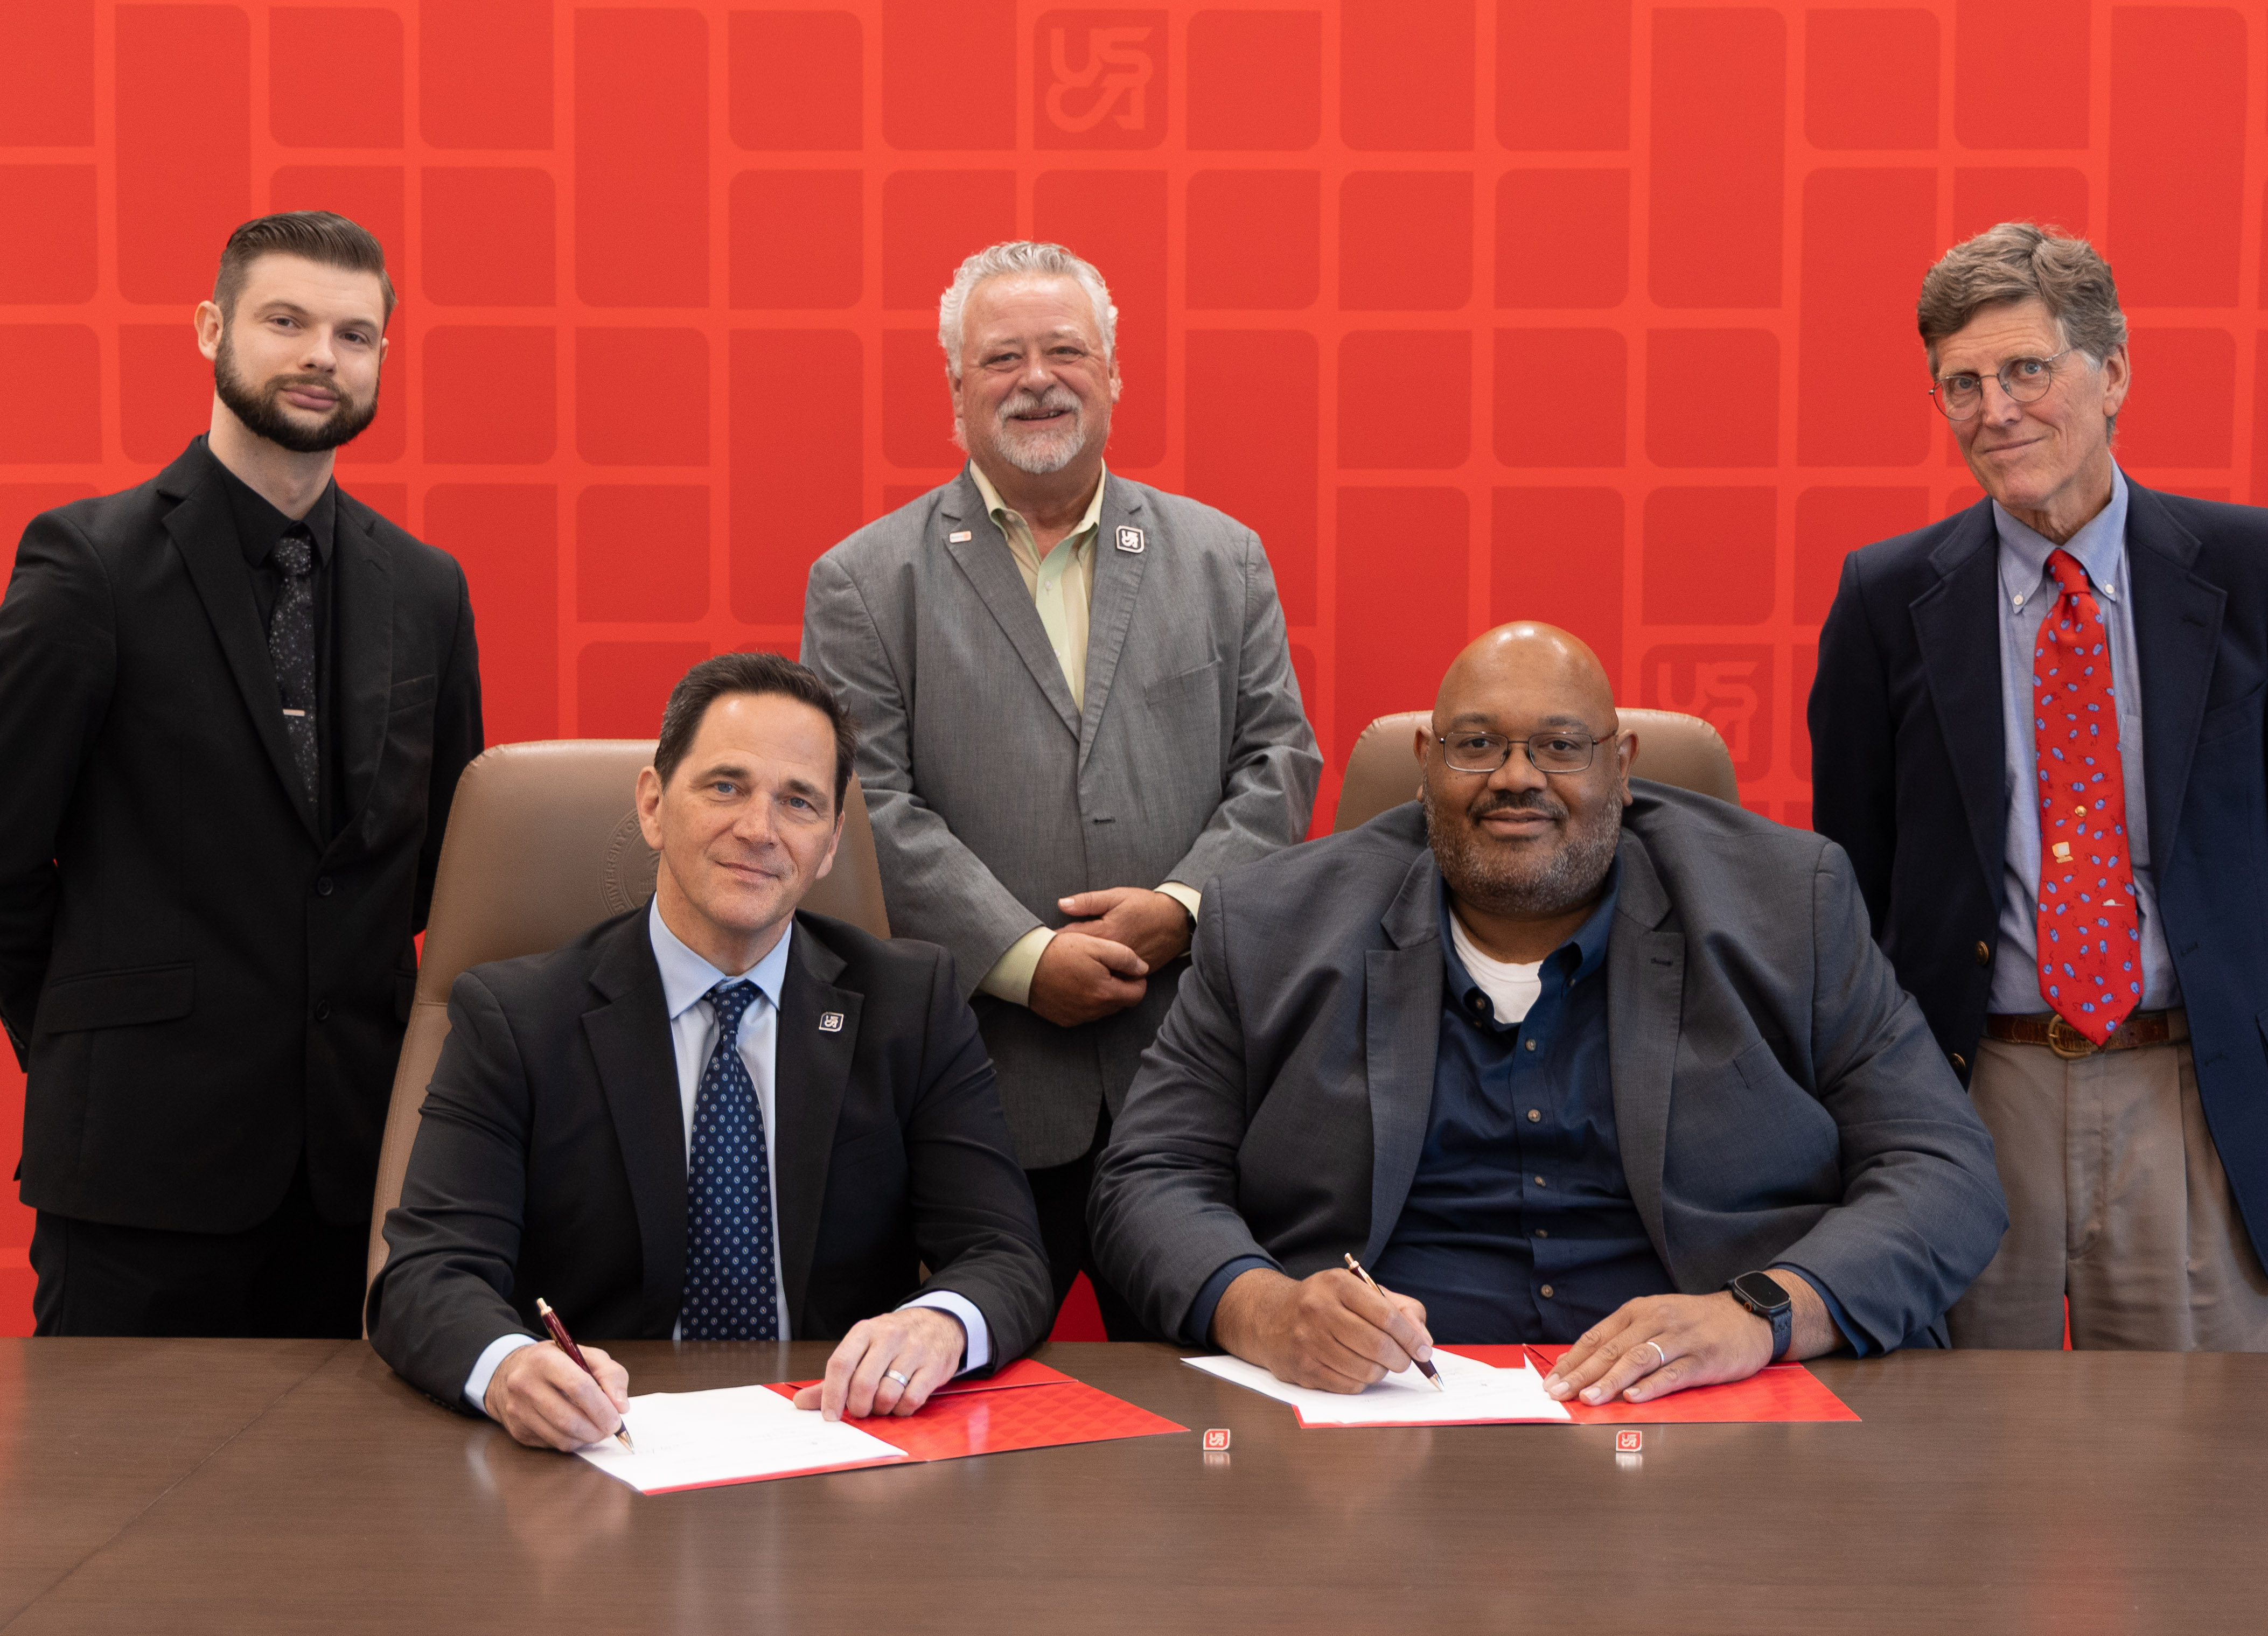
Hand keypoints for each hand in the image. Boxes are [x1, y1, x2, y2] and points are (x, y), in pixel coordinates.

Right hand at [486, 1341, 629, 1450]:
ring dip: (586, 1439)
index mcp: (544, 1360)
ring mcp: (518, 1410)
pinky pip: (552, 1444)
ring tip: (597, 1430)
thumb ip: (611, 1375)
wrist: (513, 1372)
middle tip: (610, 1429)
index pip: (578, 1387)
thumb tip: (621, 1407)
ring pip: (561, 1437)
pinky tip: (578, 1430)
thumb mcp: (587, 1355)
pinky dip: (572, 1441)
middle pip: (569, 1418)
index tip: (617, 1418)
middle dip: (597, 1429)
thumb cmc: (558, 1362)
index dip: (602, 1407)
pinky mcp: (518, 1430)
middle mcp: (525, 1385)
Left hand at [792, 1306, 966, 1420]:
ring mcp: (914, 1350)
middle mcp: (889, 1337)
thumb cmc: (894, 1340)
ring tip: (882, 1404)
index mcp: (865, 1331)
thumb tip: (801, 1402)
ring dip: (881, 1409)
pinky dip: (902, 1410)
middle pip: (863, 1383)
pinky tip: (900, 1403)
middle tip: (861, 1411)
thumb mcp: (863, 1348)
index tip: (830, 1415)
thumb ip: (834, 1377)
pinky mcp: (934, 1365)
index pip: (841, 1364)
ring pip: (887, 1394)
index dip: (832, 1394)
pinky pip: (911, 1399)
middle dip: (859, 1407)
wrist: (939, 1323)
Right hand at [1027, 929, 1147, 1026]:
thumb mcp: (1096, 945)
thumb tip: (1142, 969)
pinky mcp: (1065, 1020)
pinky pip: (1085, 1013)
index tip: (1126, 967)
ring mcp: (1078, 1017)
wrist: (1024, 965)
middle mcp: (1093, 1011)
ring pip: (1103, 1009)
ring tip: (1089, 974)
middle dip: (1120, 986)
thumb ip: (1125, 957)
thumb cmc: (1060, 951)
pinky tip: (1076, 985)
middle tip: (1106, 967)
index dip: (1136, 979)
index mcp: (1105, 993)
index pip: (1137, 994)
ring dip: (1103, 995)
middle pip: (1121, 1003)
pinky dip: (1086, 1001)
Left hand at [1058, 886, 1192, 971]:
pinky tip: (1089, 973)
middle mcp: (1111, 954)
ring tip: (1064, 966)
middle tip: (1046, 956)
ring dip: (1080, 969)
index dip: (1053, 940)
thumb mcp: (1116, 896)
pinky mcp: (1132, 974)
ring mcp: (1122, 968)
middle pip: (1079, 959)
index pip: (1069, 939)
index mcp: (1104, 933)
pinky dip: (1099, 975)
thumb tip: (1061, 904)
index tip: (1041, 941)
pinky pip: (1111, 978)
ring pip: (1094, 972)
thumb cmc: (1146, 906)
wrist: (1178, 921)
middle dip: (1063, 957)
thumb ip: (1088, 902)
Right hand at [1210, 1267, 1433, 1393]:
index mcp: (1337, 1284)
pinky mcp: (1302, 1368)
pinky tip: (1355, 1369)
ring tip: (1377, 1363)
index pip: (1386, 1315)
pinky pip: (1347, 1386)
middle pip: (1377, 1345)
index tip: (1423, 1350)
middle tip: (1404, 1361)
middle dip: (1400, 1359)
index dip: (1411, 1337)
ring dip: (1380, 1372)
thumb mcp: (1359, 1291)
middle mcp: (1319, 1310)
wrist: (1270, 1317)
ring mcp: (1308, 1341)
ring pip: (1365, 1370)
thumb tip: (1424, 1340)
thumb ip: (1399, 1308)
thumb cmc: (1325, 1303)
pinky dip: (1360, 1382)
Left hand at [1544, 1290, 1782, 1405]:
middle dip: (1581, 1374)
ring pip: (1637, 1360)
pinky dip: (1651, 1386)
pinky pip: (1673, 1373)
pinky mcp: (1703, 1358)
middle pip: (1611, 1350)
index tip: (1551, 1381)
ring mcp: (1680, 1339)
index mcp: (1638, 1311)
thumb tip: (1582, 1364)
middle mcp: (1655, 1321)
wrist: (1748, 1315)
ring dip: (1610, 1381)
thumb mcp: (1655, 1319)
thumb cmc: (1695, 1322)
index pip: (1596, 1337)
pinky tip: (1633, 1398)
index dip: (1572, 1360)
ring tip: (1588, 1399)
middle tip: (1558, 1394)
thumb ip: (1623, 1339)